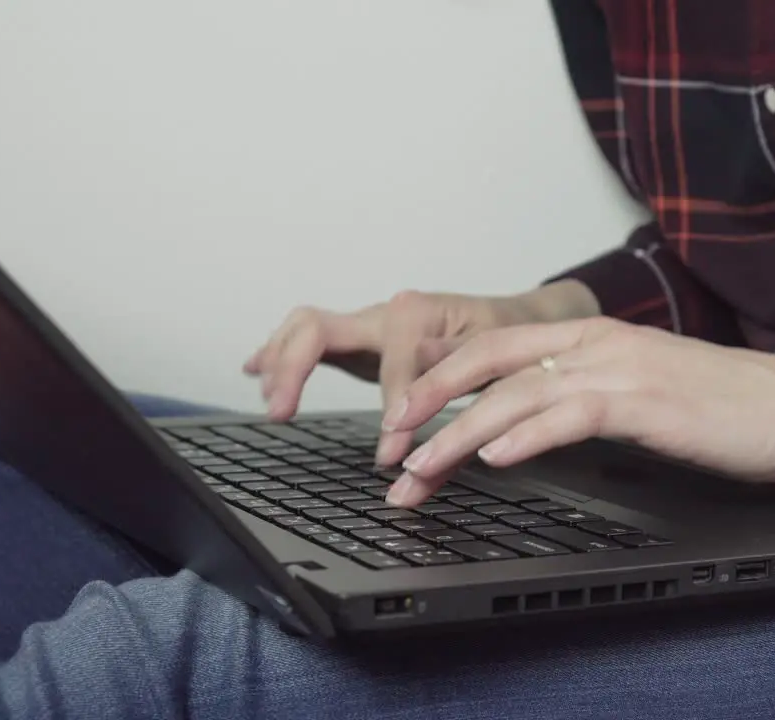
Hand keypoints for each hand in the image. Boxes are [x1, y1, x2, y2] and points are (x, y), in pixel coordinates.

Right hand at [243, 280, 598, 464]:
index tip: (392, 458)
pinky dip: (281, 353)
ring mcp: (371, 324)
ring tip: (268, 399)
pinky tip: (254, 369)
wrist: (520, 321)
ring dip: (279, 360)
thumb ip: (459, 404)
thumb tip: (419, 438)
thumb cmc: (511, 342)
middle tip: (281, 412)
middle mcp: (388, 312)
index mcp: (420, 314)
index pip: (391, 366)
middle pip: (319, 326)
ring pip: (307, 328)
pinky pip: (312, 339)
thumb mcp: (499, 370)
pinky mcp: (365, 340)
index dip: (391, 412)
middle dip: (293, 366)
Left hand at [380, 317, 774, 506]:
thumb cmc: (728, 408)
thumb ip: (587, 400)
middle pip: (488, 358)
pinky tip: (490, 459)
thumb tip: (529, 428)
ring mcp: (621, 366)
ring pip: (514, 391)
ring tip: (418, 470)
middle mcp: (599, 342)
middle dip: (427, 399)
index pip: (498, 345)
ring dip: (456, 434)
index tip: (403, 414)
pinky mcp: (645, 400)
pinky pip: (567, 412)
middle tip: (387, 440)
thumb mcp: (644, 394)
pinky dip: (522, 435)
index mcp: (596, 337)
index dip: (442, 376)